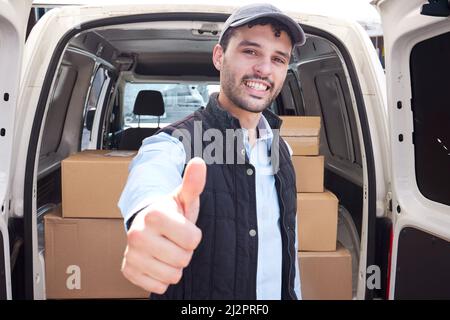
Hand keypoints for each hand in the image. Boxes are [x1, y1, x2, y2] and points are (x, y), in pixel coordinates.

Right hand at [121, 157, 206, 294]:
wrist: (147, 224)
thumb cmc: (170, 212)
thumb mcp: (183, 197)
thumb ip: (193, 182)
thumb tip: (199, 162)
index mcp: (154, 215)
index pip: (193, 241)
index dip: (193, 235)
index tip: (183, 227)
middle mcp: (138, 235)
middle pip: (183, 260)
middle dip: (184, 251)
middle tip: (174, 239)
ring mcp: (131, 254)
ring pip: (172, 276)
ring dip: (174, 265)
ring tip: (166, 249)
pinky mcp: (128, 271)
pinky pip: (158, 287)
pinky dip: (161, 278)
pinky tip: (157, 261)